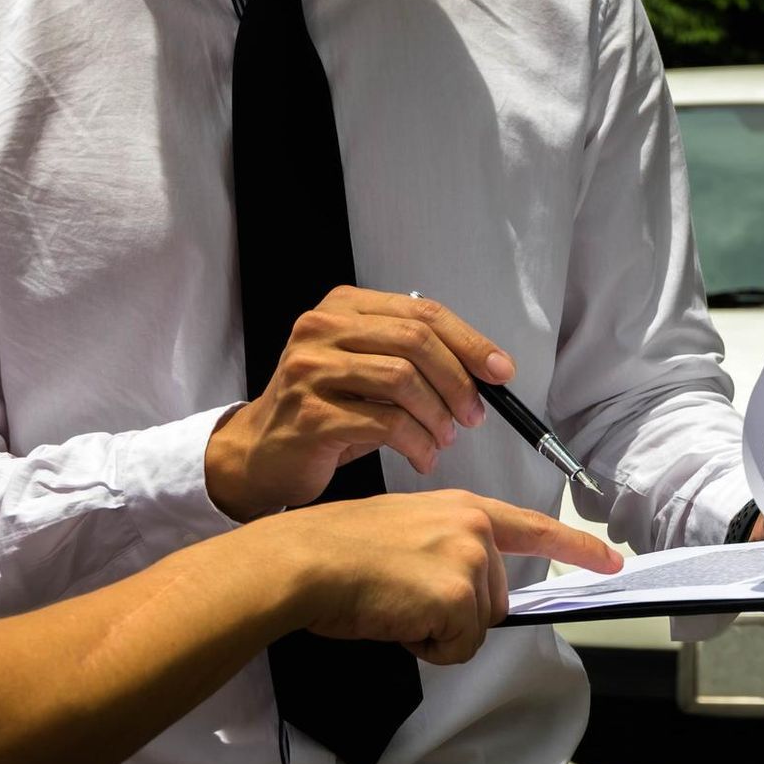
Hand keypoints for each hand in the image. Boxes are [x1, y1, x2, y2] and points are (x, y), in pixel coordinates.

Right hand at [205, 288, 515, 521]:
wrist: (262, 452)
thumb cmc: (327, 412)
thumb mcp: (369, 371)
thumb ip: (415, 358)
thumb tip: (487, 370)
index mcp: (343, 307)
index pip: (422, 312)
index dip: (470, 342)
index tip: (501, 371)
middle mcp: (322, 329)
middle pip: (415, 341)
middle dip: (458, 381)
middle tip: (474, 415)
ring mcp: (311, 370)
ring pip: (402, 380)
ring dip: (438, 416)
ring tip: (445, 439)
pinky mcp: (311, 415)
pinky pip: (385, 424)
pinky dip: (417, 443)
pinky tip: (423, 457)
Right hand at [261, 490, 620, 664]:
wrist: (304, 560)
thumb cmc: (336, 550)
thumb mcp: (406, 532)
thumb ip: (447, 550)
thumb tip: (462, 590)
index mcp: (463, 509)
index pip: (533, 528)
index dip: (577, 547)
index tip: (611, 561)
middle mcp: (475, 530)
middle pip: (494, 598)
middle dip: (453, 612)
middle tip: (402, 594)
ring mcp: (471, 561)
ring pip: (475, 625)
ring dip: (437, 630)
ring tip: (394, 602)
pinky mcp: (459, 596)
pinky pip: (457, 647)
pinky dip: (427, 646)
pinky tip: (395, 617)